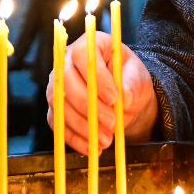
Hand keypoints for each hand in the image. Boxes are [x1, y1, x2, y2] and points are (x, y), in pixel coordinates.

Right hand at [47, 31, 157, 155]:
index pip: (84, 55)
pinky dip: (75, 139)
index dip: (96, 78)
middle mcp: (67, 61)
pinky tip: (92, 149)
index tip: (114, 99)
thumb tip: (124, 100)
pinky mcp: (55, 109)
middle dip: (88, 106)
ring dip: (82, 126)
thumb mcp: (138, 78)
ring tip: (106, 140)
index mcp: (90, 44)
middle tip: (111, 123)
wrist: (125, 98)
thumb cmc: (130, 80)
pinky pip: (58, 125)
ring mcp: (57, 85)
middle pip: (65, 81)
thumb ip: (132, 85)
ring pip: (60, 105)